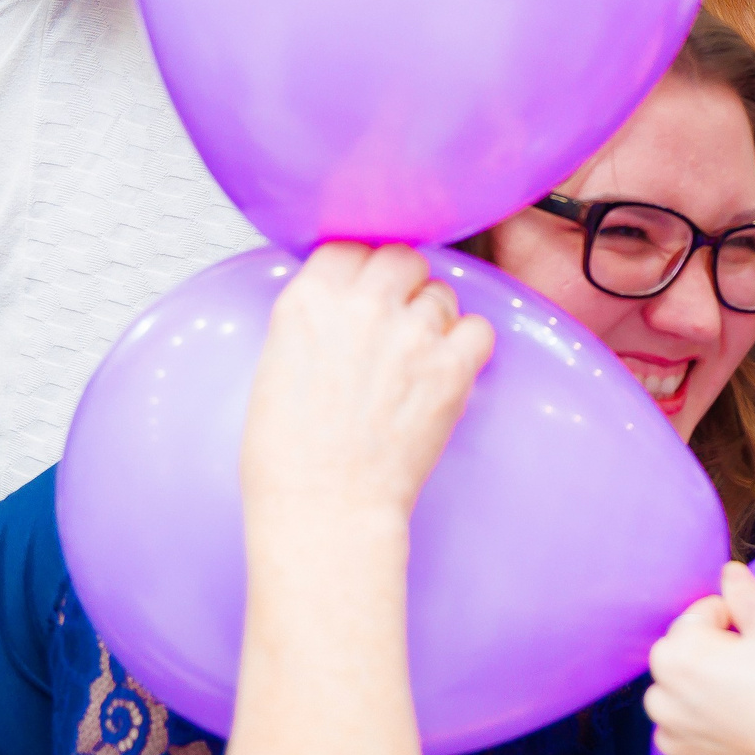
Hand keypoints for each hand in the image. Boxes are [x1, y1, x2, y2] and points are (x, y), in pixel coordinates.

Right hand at [239, 244, 493, 568]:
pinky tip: (450, 368)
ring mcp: (411, 334)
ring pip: (442, 292)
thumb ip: (314, 320)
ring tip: (418, 358)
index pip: (348, 246)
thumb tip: (340, 304)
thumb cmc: (290, 458)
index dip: (361, 267)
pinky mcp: (450, 368)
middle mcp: (362, 307)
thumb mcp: (276, 365)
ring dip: (435, 317)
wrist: (325, 508)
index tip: (364, 286)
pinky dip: (469, 345)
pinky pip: (478, 329)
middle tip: (397, 317)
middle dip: (402, 282)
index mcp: (308, 302)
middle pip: (402, 257)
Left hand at [646, 564, 754, 754]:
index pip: (700, 614)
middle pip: (685, 654)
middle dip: (716, 650)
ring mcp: (678, 739)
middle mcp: (664, 700)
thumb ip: (746, 594)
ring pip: (685, 693)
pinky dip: (715, 720)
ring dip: (709, 685)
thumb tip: (730, 575)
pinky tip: (754, 722)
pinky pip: (695, 728)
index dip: (735, 615)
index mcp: (677, 657)